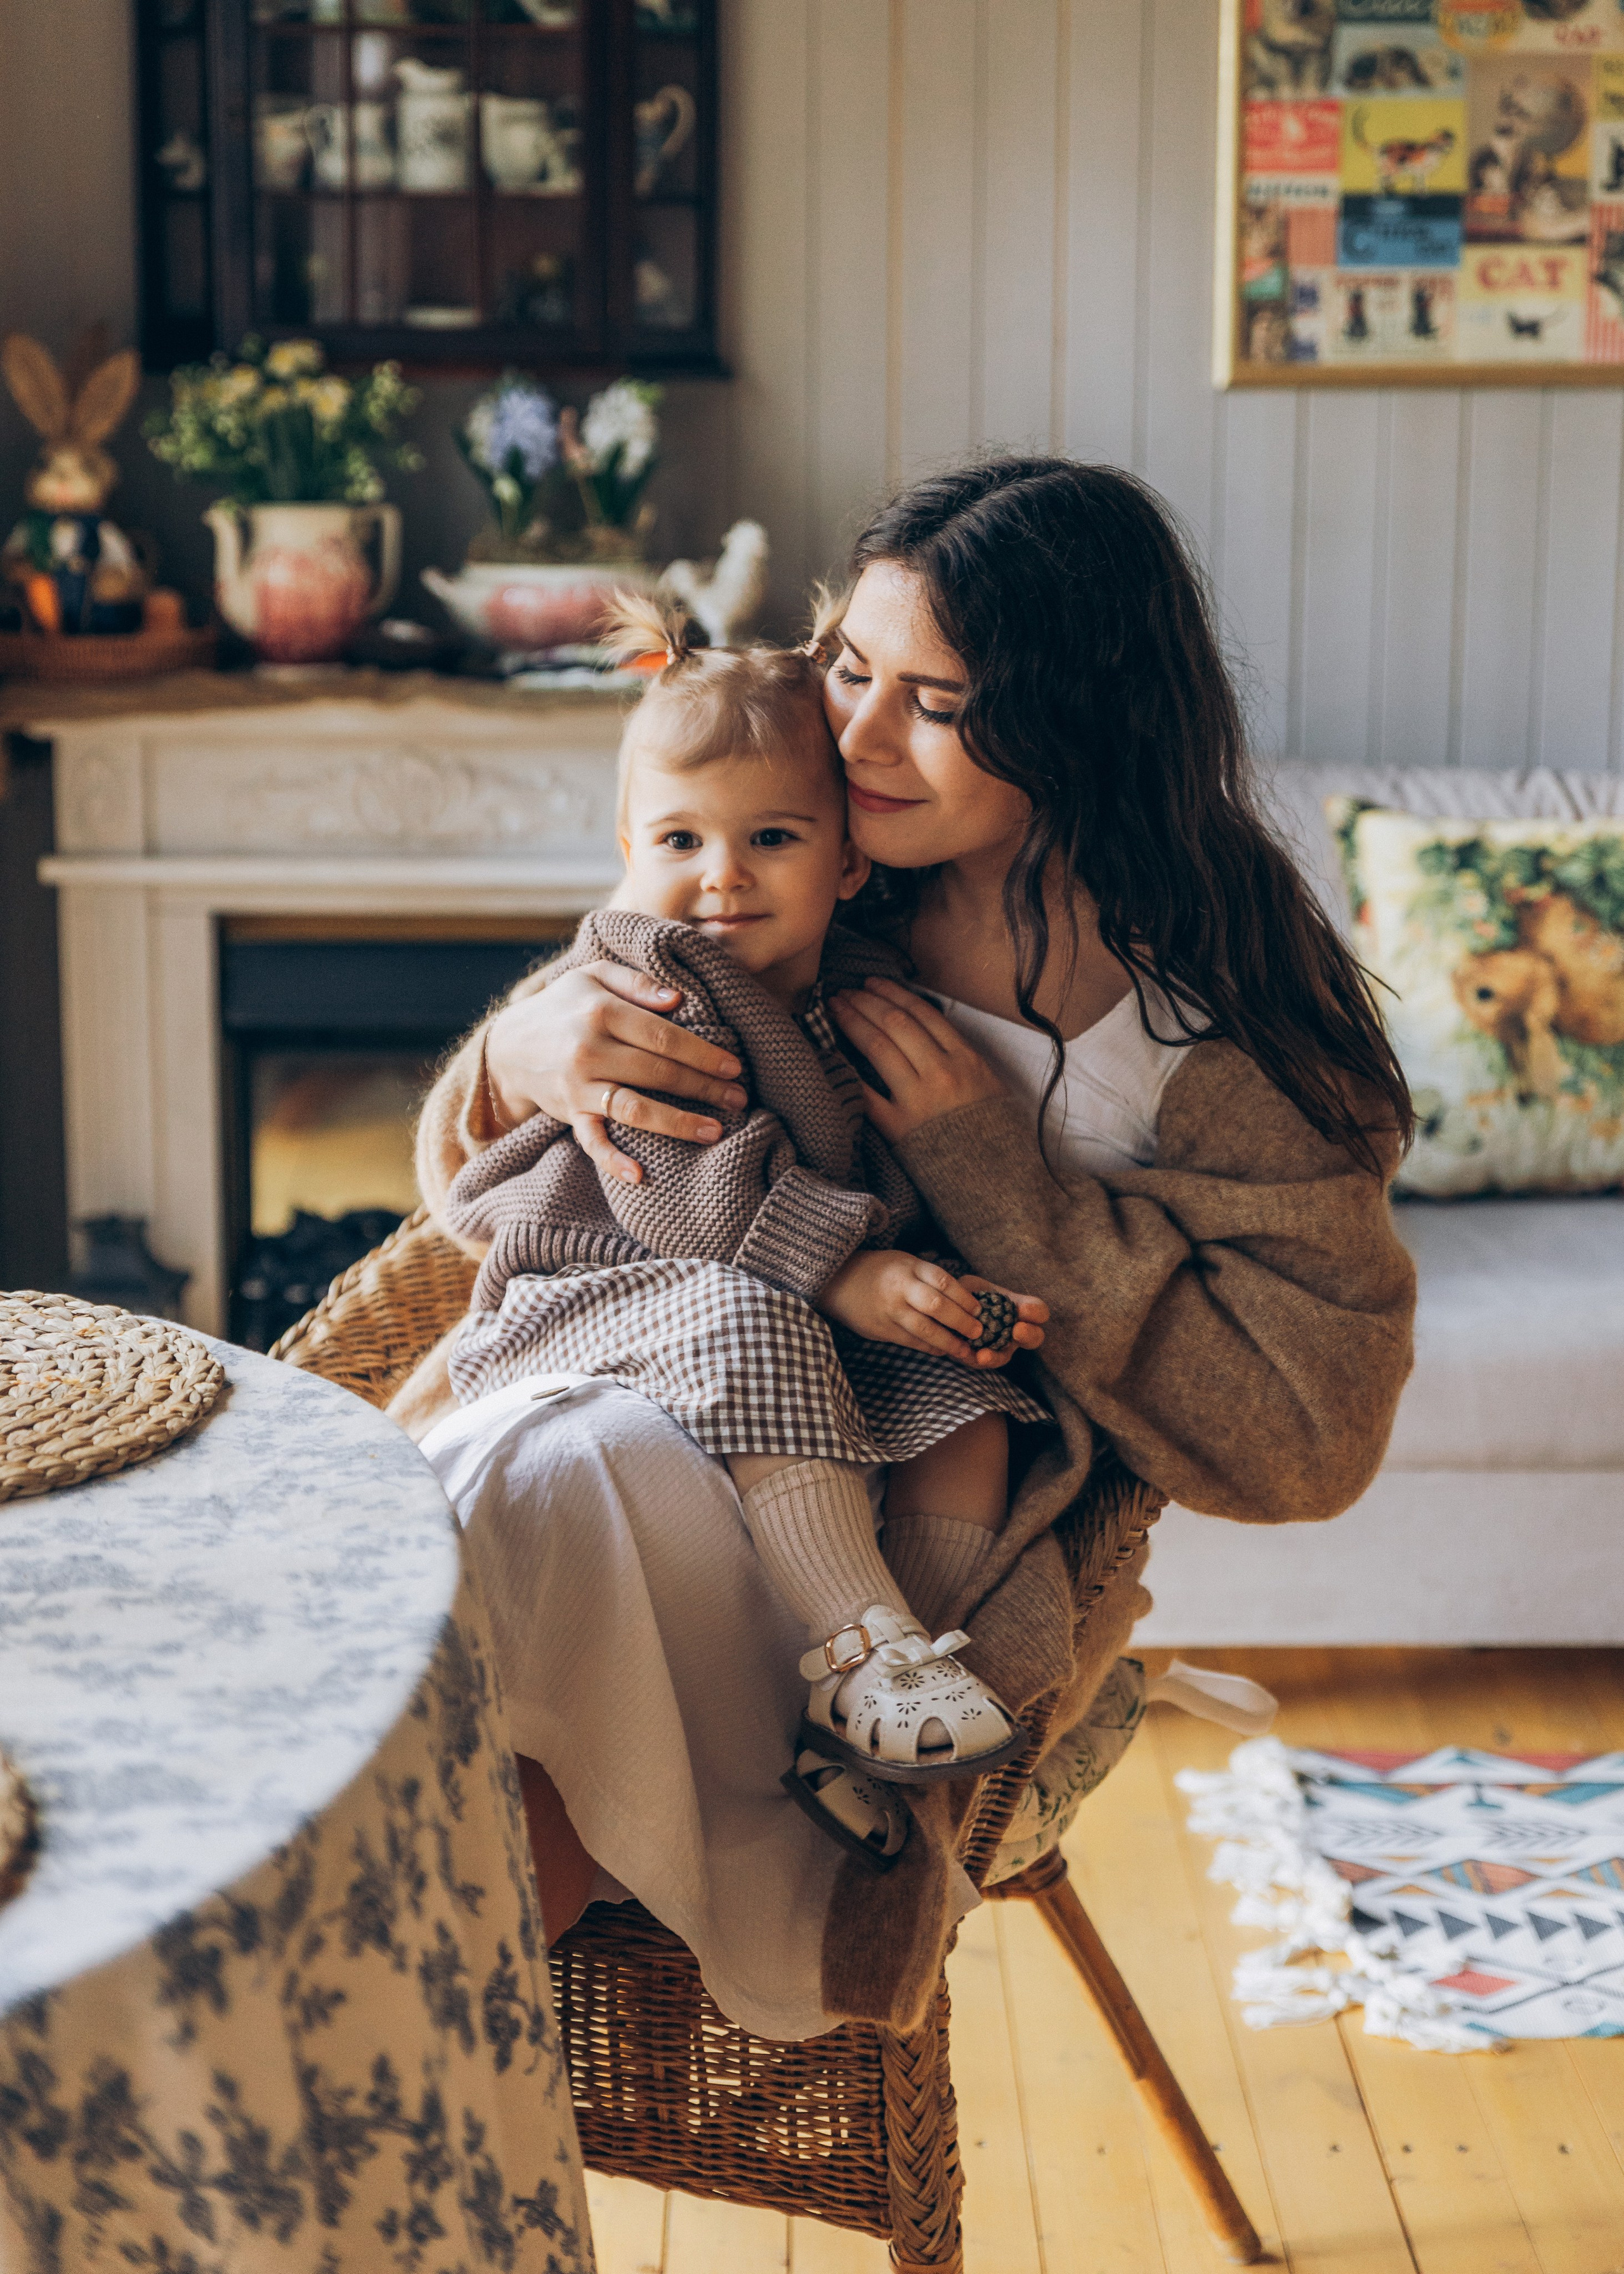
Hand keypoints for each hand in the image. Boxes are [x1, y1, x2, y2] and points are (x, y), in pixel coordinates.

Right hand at [485, 960, 747, 1185]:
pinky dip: (613, 1160)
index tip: (734, 1065)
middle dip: (703, 1087)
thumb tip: (678, 999)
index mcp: (601, 1011)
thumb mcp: (594, 976)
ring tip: (715, 1131)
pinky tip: (640, 1176)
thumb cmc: (564, 1006)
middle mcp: (589, 1049)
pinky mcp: (568, 1113)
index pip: (663, 1036)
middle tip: (740, 1098)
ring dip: (677, 1122)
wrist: (509, 1044)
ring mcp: (578, 1085)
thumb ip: (637, 982)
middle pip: (657, 1071)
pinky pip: (592, 1141)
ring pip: (634, 1108)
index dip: (702, 1052)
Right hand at [818, 1250, 1046, 1368]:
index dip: (965, 1297)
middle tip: (979, 1331)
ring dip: (949, 1341)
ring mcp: (890, 1311)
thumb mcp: (903, 1261)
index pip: (943, 1281)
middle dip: (962, 1321)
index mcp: (908, 1267)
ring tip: (966, 1349)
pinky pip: (912, 1341)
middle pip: (937, 1306)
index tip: (980, 1309)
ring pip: (925, 1329)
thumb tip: (964, 1296)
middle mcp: (900, 1288)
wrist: (837, 1282)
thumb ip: (928, 1276)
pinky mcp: (882, 1329)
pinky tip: (944, 1350)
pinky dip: (931, 1348)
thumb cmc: (879, 1270)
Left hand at [830, 978, 1006, 1143]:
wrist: (997, 1180)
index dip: (893, 992)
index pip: (922, 1013)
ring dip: (852, 1022)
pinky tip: (829, 1053)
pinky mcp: (900, 1128)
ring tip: (834, 1009)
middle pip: (895, 1023)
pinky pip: (866, 1093)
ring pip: (879, 1047)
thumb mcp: (991, 1086)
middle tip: (843, 992)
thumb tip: (928, 1036)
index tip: (871, 982)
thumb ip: (961, 1059)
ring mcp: (919, 1099)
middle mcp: (941, 1072)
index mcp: (966, 1058)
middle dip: (865, 1001)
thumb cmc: (995, 1136)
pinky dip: (847, 1070)